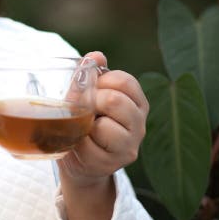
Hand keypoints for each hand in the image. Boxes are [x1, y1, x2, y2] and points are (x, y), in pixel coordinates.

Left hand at [58, 51, 149, 187]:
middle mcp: (139, 123)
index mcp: (137, 102)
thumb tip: (95, 56)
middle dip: (91, 101)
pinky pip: (90, 146)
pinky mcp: (113, 163)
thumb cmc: (84, 123)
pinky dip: (78, 142)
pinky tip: (81, 144)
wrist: (79, 162)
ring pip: (105, 125)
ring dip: (86, 124)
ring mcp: (129, 145)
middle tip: (84, 110)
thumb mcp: (86, 97)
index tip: (92, 90)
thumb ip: (89, 76)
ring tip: (84, 128)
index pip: (125, 81)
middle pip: (115, 100)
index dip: (101, 81)